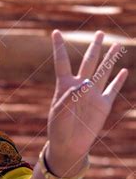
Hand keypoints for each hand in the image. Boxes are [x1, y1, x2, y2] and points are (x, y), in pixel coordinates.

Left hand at [46, 30, 127, 175]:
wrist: (69, 146)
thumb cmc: (58, 129)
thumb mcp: (58, 113)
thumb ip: (68, 98)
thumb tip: (84, 84)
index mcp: (64, 86)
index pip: (61, 62)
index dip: (59, 47)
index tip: (55, 32)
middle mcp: (80, 86)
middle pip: (88, 62)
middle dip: (94, 47)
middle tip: (100, 33)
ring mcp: (93, 95)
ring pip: (104, 72)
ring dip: (110, 59)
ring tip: (117, 45)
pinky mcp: (103, 105)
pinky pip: (112, 89)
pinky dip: (118, 80)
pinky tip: (123, 70)